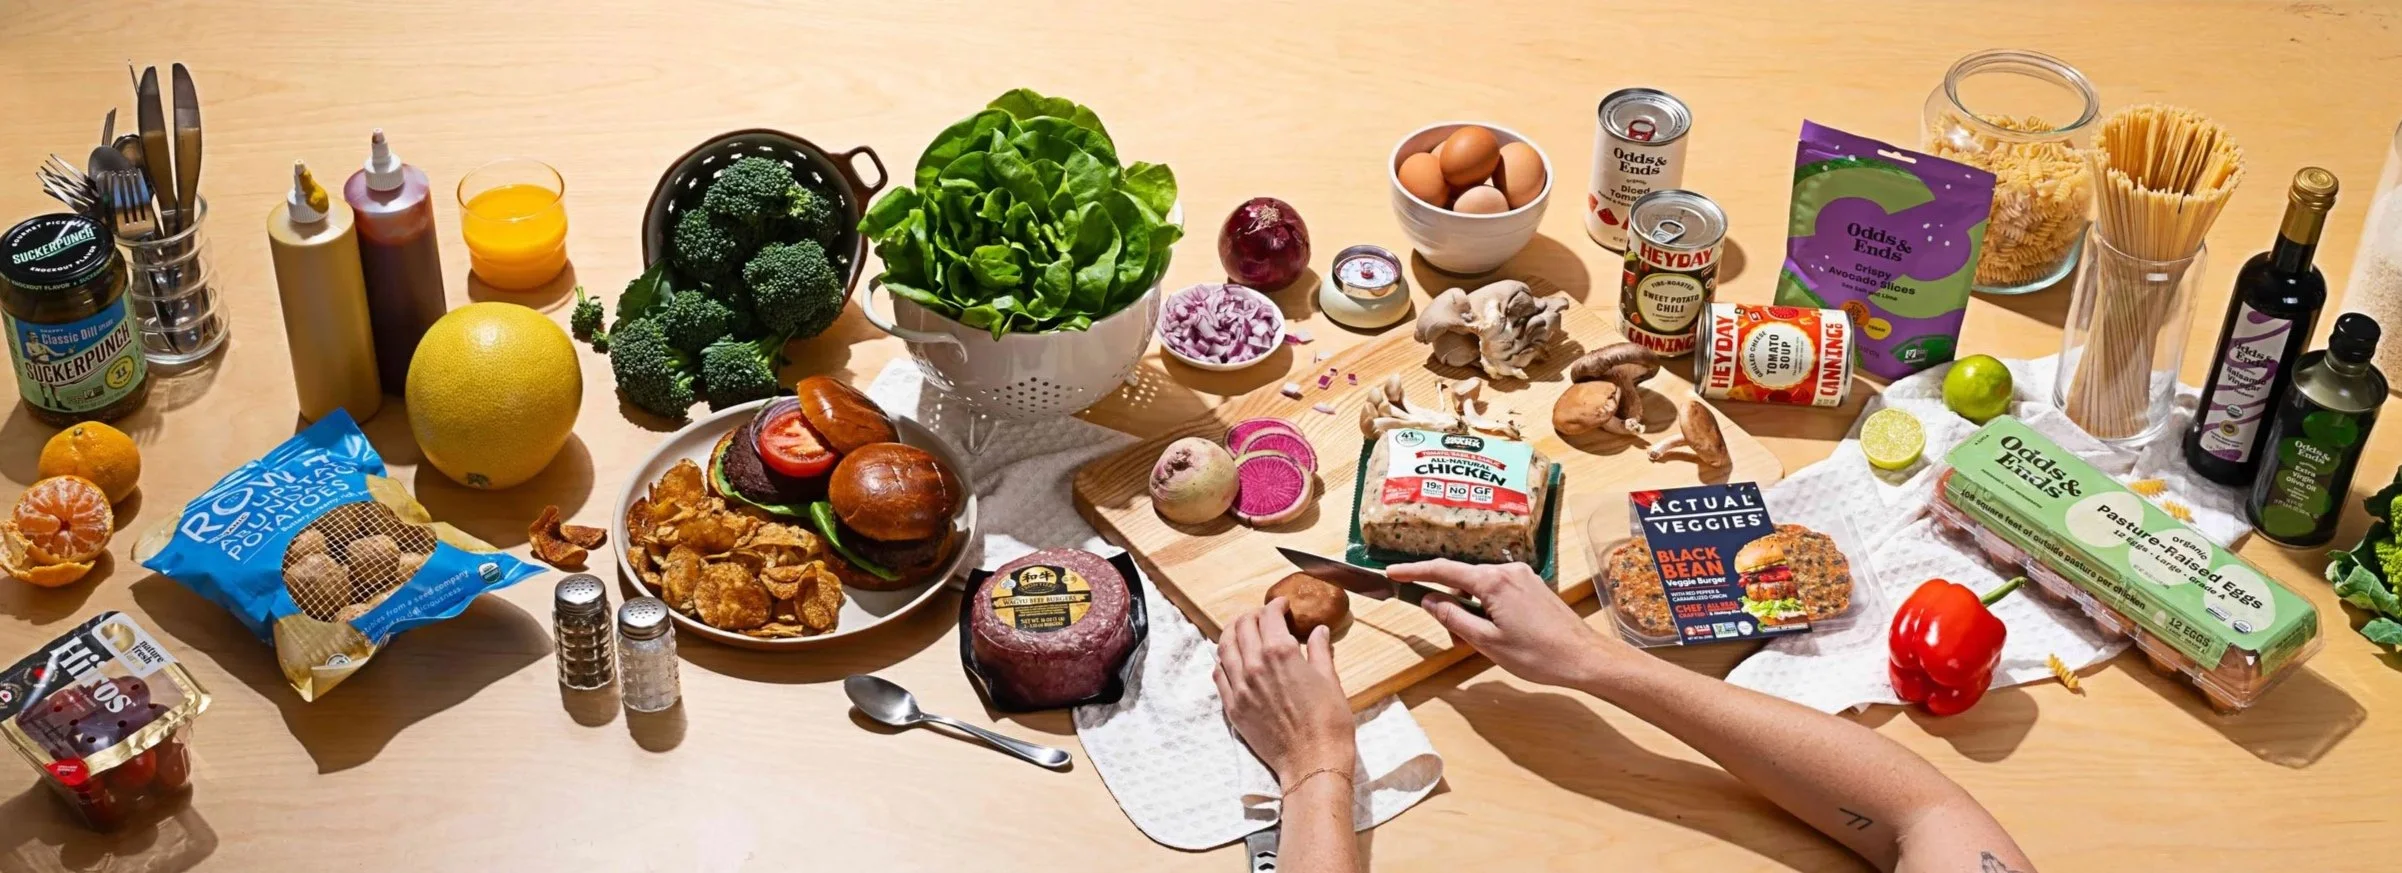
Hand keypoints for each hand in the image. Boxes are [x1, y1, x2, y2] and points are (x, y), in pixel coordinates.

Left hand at [1214, 599, 1356, 785]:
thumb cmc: (1329, 721)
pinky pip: (1218, 675)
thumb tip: (1319, 631)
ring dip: (1232, 633)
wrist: (1312, 761)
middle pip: (1242, 626)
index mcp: (1280, 652)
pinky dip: (1223, 660)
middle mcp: (1254, 664)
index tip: (1282, 606)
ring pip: (1224, 647)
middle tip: (1263, 617)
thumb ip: (1320, 651)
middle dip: (1253, 615)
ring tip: (1242, 631)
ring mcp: (1239, 687)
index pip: (1268, 615)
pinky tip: (1231, 660)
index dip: (1275, 606)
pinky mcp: (1232, 707)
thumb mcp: (1330, 680)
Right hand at [1392, 559, 1625, 688]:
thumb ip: (1454, 618)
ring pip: (1481, 584)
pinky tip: (1495, 630)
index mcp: (1493, 582)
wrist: (1584, 658)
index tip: (1391, 573)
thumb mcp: (1487, 642)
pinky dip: (1486, 604)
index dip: (1414, 571)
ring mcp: (1523, 575)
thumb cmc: (1538, 655)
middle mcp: (1508, 570)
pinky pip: (1498, 588)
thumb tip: (1429, 601)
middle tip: (1447, 632)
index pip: (1443, 570)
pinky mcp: (1533, 585)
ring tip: (1479, 639)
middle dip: (1447, 598)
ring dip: (1469, 605)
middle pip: (1462, 577)